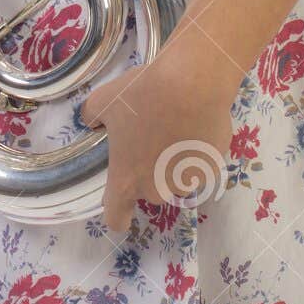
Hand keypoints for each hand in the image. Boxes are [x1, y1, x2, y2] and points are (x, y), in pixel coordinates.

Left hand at [79, 39, 238, 234]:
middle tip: (152, 139)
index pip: (116, 219)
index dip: (117, 213)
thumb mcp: (105, 99)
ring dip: (175, 163)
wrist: (193, 84)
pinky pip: (199, 165)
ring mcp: (187, 182)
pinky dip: (196, 152)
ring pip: (177, 179)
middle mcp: (157, 190)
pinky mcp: (211, 169)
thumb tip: (92, 122)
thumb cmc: (144, 95)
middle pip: (150, 191)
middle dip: (150, 172)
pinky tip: (196, 126)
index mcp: (127, 180)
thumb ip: (92, 116)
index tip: (120, 201)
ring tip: (177, 129)